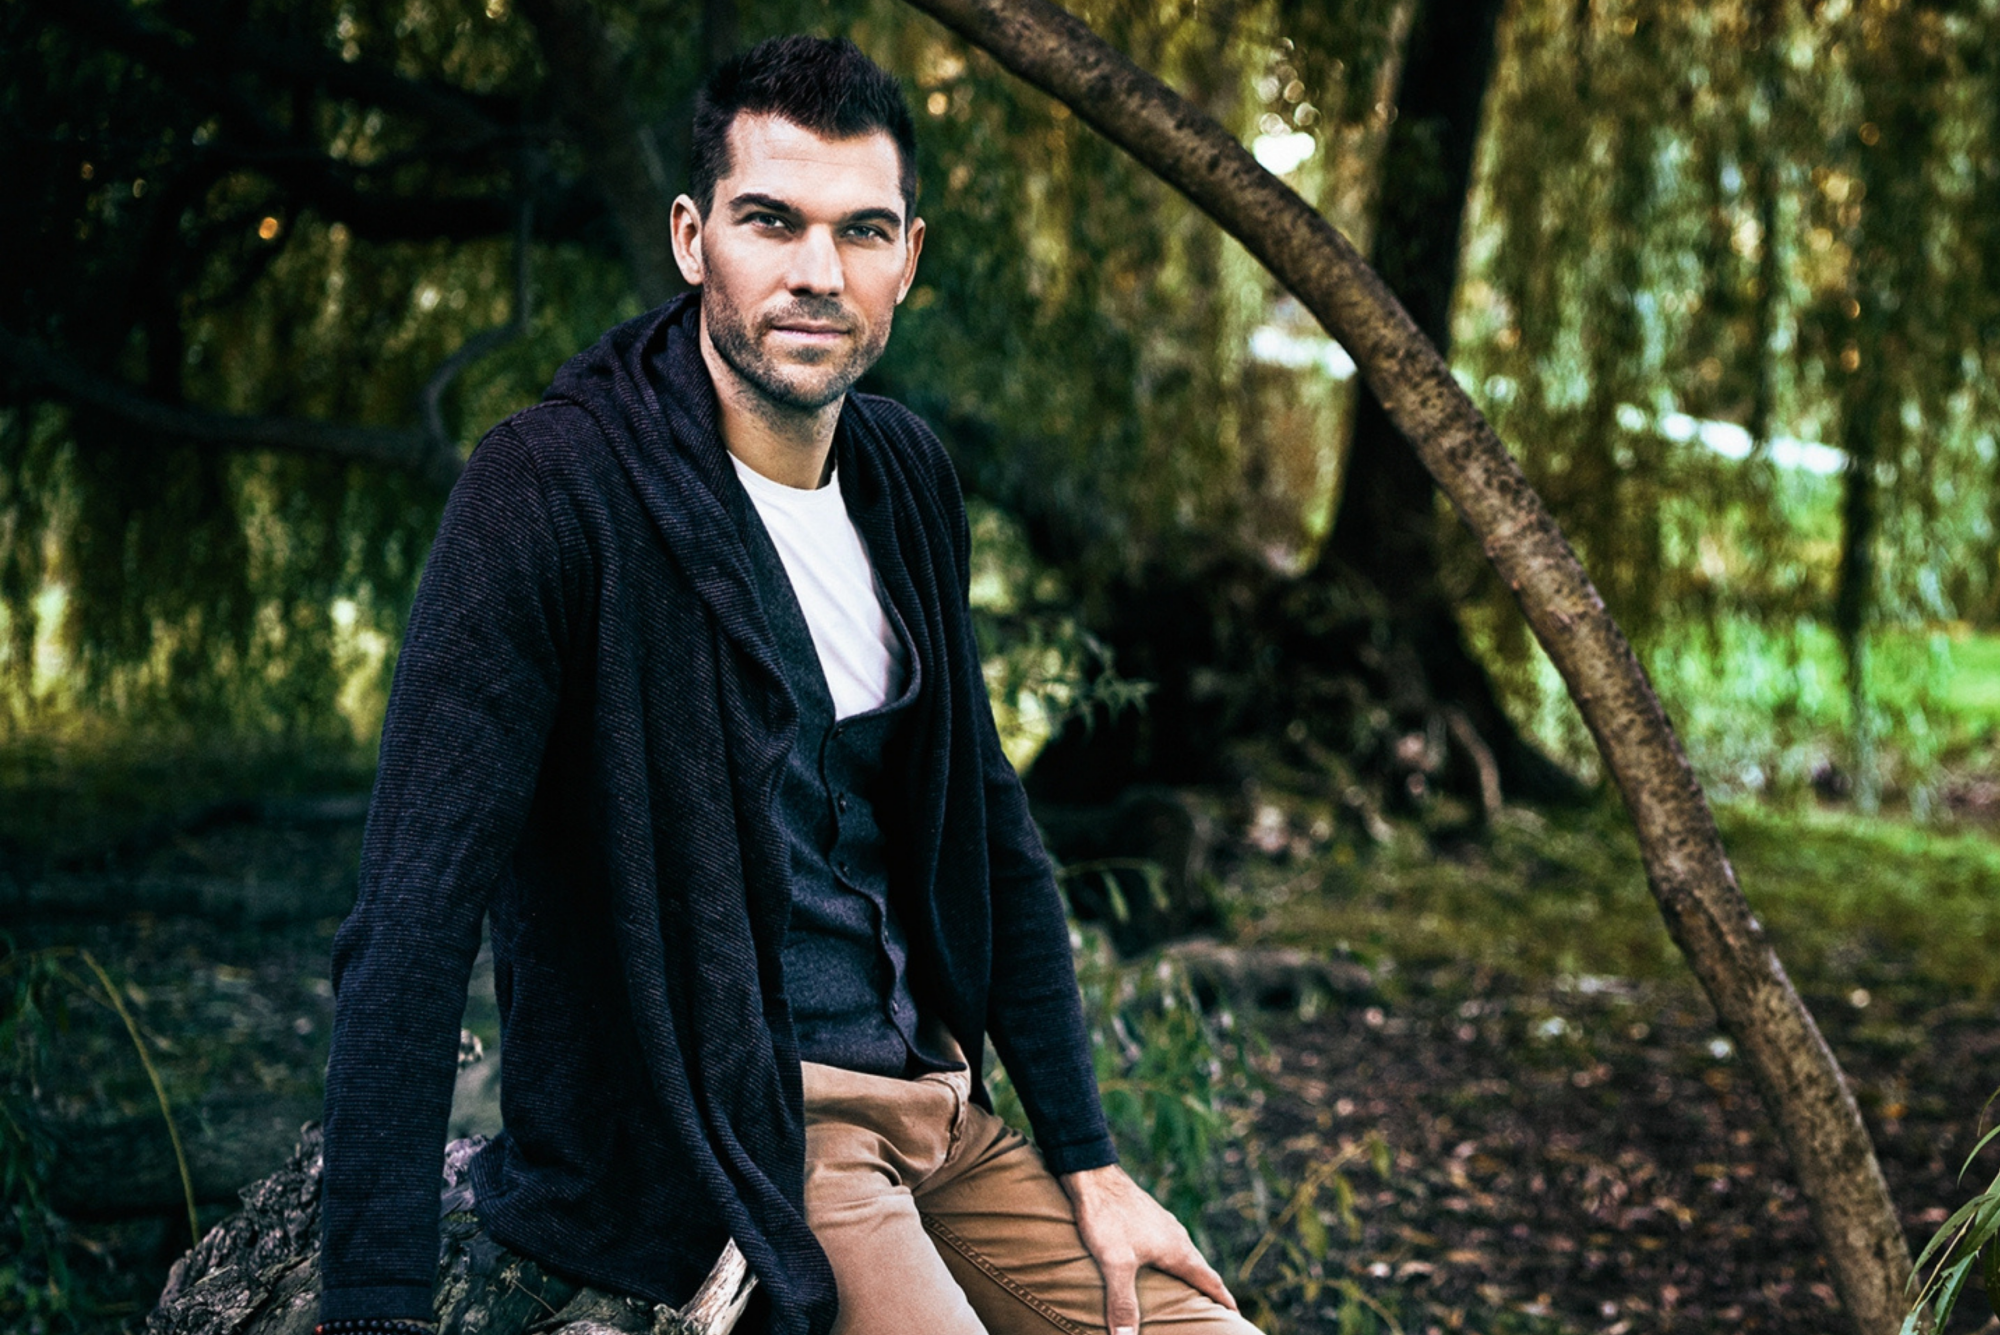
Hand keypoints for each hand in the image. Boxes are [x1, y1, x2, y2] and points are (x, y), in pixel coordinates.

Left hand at [1060, 1163, 1237, 1333]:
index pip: (1210, 1282)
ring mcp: (1163, 1225)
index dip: (1224, 1302)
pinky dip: (1172, 1263)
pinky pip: (1168, 1246)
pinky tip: (1156, 1265)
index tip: (1237, 1318)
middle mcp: (1177, 1237)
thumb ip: (1122, 1303)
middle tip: (1215, 1312)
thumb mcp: (1115, 1263)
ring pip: (1184, 1256)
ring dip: (1190, 1276)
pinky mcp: (1147, 1218)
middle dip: (1209, 1292)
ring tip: (1188, 1293)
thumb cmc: (1107, 1216)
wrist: (1092, 1174)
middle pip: (1200, 1270)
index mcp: (1178, 1250)